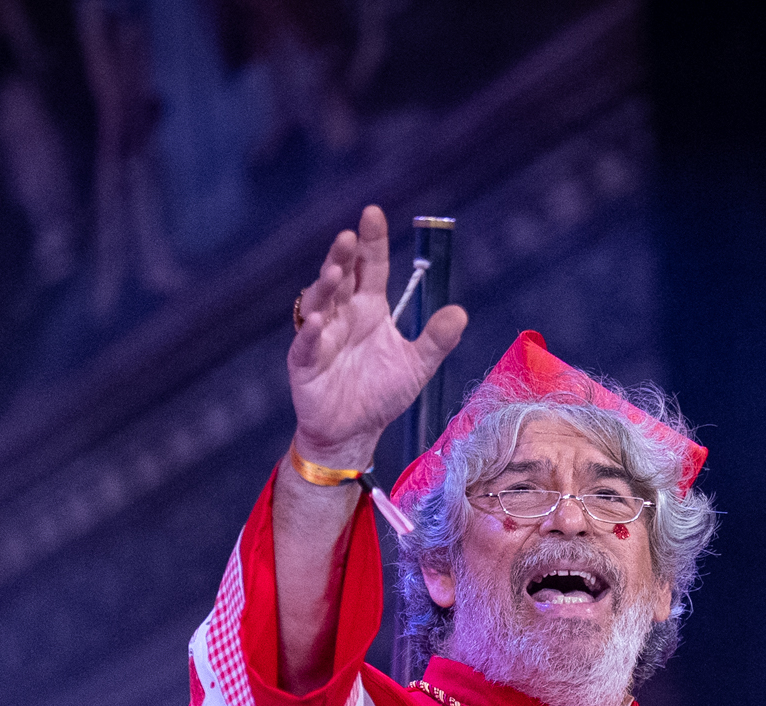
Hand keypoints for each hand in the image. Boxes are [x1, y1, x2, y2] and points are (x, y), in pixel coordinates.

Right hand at [288, 205, 467, 468]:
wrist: (354, 433)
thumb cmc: (381, 393)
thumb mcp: (417, 365)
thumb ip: (436, 339)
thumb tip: (460, 312)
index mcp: (370, 308)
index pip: (371, 266)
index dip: (372, 241)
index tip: (373, 213)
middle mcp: (343, 314)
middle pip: (341, 277)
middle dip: (343, 255)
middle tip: (349, 236)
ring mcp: (321, 336)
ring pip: (320, 303)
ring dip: (325, 286)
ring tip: (335, 272)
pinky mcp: (305, 362)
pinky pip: (307, 344)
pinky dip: (311, 333)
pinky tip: (319, 322)